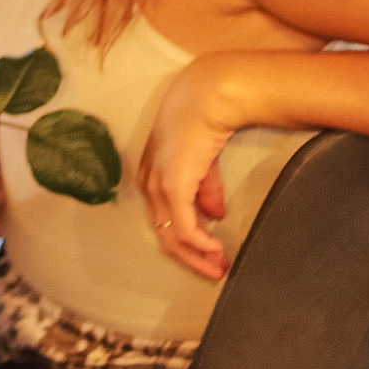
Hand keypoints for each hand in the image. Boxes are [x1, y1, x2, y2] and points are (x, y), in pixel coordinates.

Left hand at [134, 55, 242, 279]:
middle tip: (216, 271)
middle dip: (192, 258)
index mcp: (151, 175)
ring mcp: (157, 185)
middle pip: (164, 234)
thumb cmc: (205, 119)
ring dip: (197, 256)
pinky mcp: (172, 186)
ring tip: (220, 266)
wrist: (208, 96)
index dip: (185, 242)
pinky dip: (199, 243)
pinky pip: (184, 226)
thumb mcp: (203, 160)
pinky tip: (216, 250)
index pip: (163, 219)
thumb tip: (216, 215)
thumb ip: (206, 188)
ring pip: (172, 236)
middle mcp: (148, 183)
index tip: (209, 256)